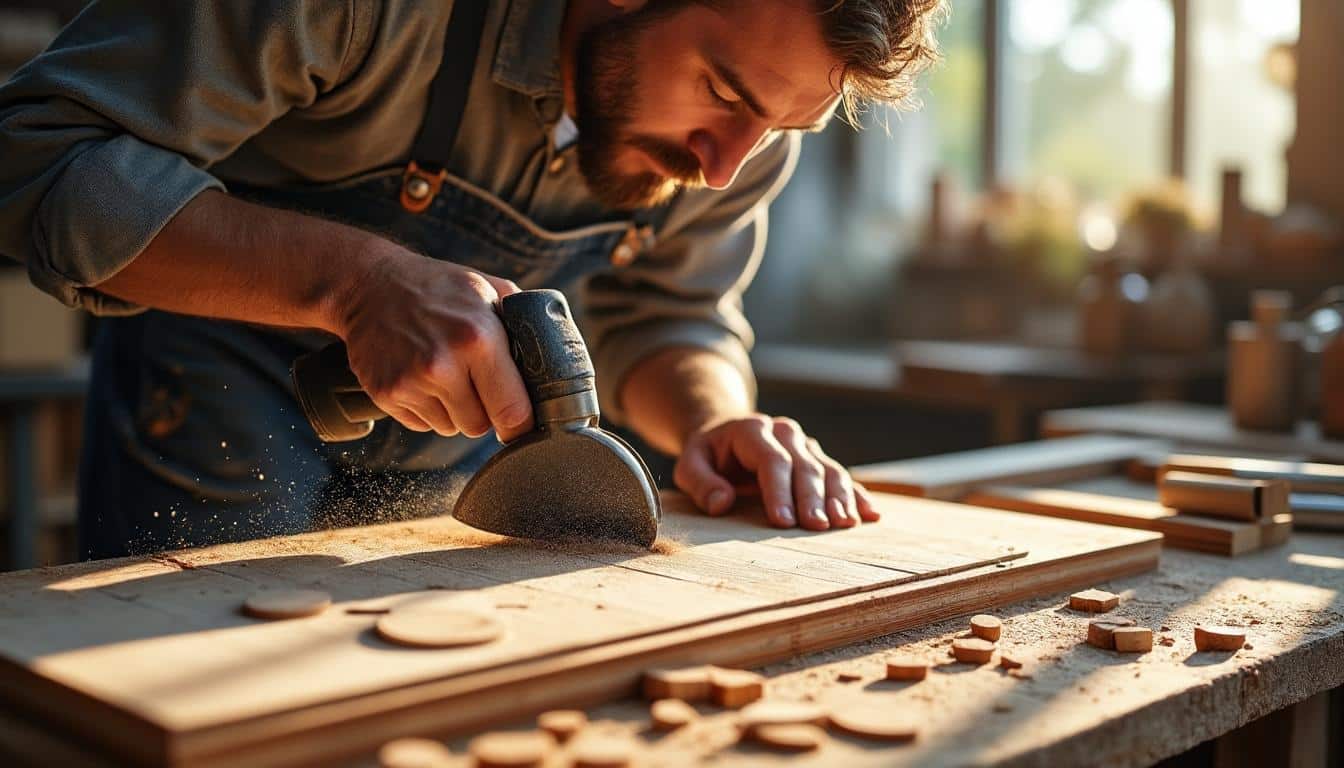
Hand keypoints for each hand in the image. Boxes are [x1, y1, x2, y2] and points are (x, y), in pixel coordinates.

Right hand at [335, 242, 532, 440]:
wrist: (369, 284)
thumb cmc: (438, 287)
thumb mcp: (489, 290)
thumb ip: (524, 323)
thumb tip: (556, 361)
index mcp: (479, 339)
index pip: (513, 412)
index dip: (522, 424)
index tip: (523, 423)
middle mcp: (444, 365)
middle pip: (480, 427)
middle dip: (485, 412)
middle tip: (477, 385)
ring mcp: (411, 382)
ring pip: (451, 429)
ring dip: (455, 412)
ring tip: (447, 376)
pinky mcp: (386, 393)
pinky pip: (422, 425)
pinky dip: (428, 410)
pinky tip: (422, 379)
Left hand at [672, 415, 879, 529]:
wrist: (726, 434)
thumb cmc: (707, 456)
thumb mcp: (689, 465)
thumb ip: (700, 482)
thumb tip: (720, 503)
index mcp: (752, 430)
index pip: (771, 460)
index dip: (779, 490)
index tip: (782, 520)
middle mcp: (784, 433)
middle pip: (804, 465)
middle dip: (812, 497)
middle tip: (818, 526)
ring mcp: (805, 445)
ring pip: (828, 469)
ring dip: (839, 497)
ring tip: (845, 523)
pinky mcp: (817, 459)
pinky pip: (840, 476)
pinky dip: (856, 495)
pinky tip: (870, 515)